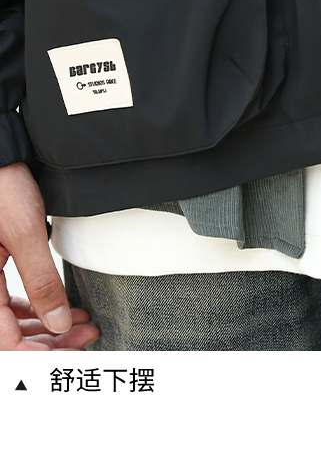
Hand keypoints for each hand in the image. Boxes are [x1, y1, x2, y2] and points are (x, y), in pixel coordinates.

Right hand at [0, 163, 98, 349]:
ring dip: (46, 328)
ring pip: (11, 321)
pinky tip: (65, 310)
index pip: (3, 343)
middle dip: (48, 343)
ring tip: (84, 326)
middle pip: (8, 335)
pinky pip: (11, 302)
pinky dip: (38, 309)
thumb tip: (58, 325)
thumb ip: (41, 282)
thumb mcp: (26, 235)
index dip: (35, 356)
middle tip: (87, 338)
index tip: (71, 353)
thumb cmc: (2, 188)